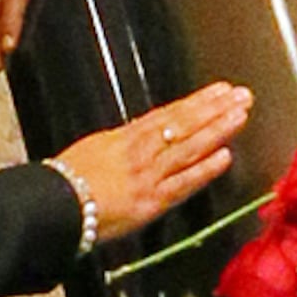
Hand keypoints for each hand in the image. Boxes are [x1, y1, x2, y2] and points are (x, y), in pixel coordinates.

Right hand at [59, 83, 251, 240]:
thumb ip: (123, 141)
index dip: (196, 102)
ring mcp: (148, 176)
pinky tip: (225, 156)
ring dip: (217, 131)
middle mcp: (140, 152)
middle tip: (242, 95)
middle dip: (215, 109)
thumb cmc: (66, 181)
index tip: (220, 90)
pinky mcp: (151, 201)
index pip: (168, 115)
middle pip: (183, 125)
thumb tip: (145, 133)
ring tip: (240, 116)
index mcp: (126, 137)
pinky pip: (182, 183)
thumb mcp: (95, 149)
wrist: (54, 206)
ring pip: (188, 148)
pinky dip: (204, 170)